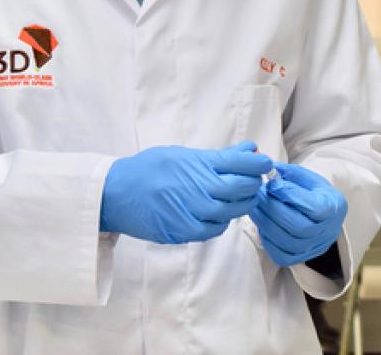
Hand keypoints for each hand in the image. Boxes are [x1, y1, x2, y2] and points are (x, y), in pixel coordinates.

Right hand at [100, 141, 271, 243]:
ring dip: (240, 203)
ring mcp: (192, 212)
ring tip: (237, 196)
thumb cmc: (149, 168)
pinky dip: (222, 221)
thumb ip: (218, 156)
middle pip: (242, 188)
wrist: (116, 194)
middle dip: (252, 183)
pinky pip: (215, 229)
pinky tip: (218, 212)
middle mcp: (199, 188)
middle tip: (253, 180)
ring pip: (232, 211)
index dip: (258, 164)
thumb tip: (250, 149)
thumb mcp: (183, 154)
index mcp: (198, 164)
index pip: (241, 164)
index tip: (264, 162)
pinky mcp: (184, 231)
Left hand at [249, 163, 347, 266]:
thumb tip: (271, 170)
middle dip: (274, 210)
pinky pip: (281, 255)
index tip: (271, 184)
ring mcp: (314, 248)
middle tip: (257, 195)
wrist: (325, 215)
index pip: (313, 206)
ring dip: (267, 223)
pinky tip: (261, 224)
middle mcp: (327, 231)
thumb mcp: (309, 178)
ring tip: (255, 208)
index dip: (289, 195)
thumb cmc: (316, 193)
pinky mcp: (300, 258)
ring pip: (288, 242)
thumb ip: (292, 174)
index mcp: (334, 207)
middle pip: (299, 227)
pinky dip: (268, 240)